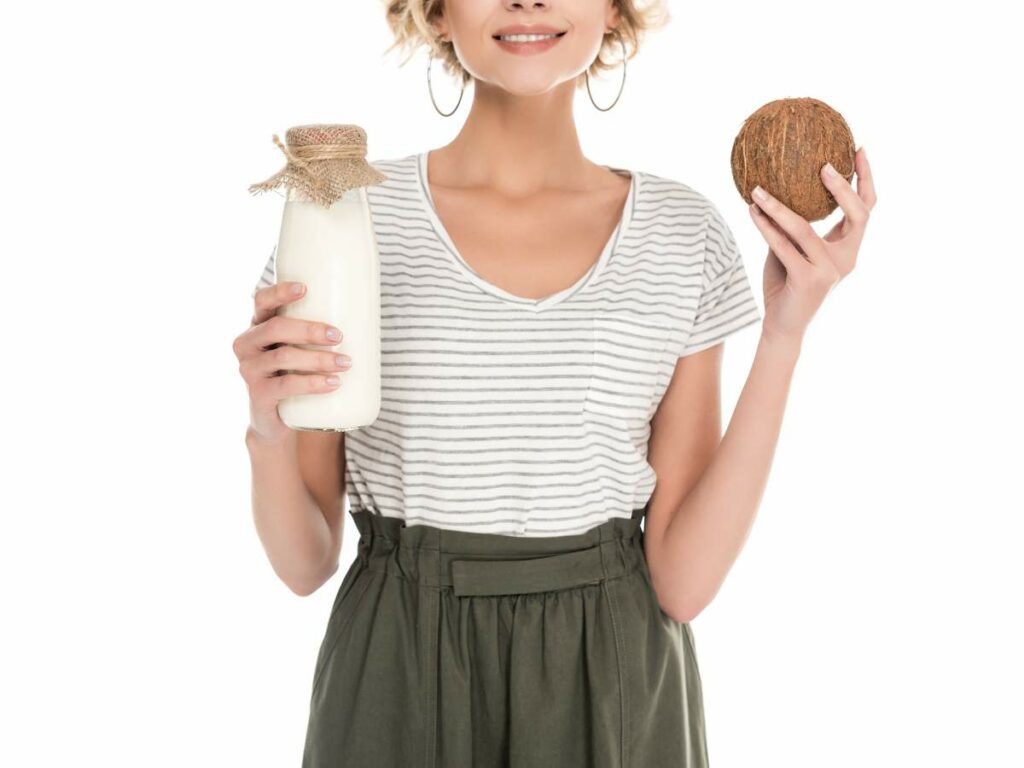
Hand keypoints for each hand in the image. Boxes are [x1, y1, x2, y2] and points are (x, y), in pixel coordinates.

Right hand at [232, 280, 351, 442]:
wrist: (278, 421)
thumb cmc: (296, 374)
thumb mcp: (301, 349)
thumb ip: (319, 333)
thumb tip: (368, 313)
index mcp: (259, 325)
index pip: (262, 301)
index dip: (280, 292)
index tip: (305, 288)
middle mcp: (248, 344)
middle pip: (276, 327)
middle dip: (310, 329)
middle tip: (339, 335)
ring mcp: (250, 370)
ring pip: (284, 356)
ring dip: (319, 358)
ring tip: (346, 363)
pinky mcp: (258, 395)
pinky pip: (286, 385)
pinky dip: (313, 383)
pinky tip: (333, 383)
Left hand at [748, 146, 875, 343]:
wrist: (782, 327)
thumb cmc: (786, 286)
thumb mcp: (793, 249)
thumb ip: (792, 225)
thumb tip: (774, 186)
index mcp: (848, 248)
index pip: (866, 208)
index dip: (865, 179)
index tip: (858, 149)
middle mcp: (846, 258)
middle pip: (858, 214)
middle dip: (843, 187)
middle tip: (823, 164)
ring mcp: (830, 270)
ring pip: (805, 229)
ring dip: (778, 207)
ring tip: (758, 189)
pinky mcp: (809, 279)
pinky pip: (784, 245)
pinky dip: (765, 227)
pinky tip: (752, 211)